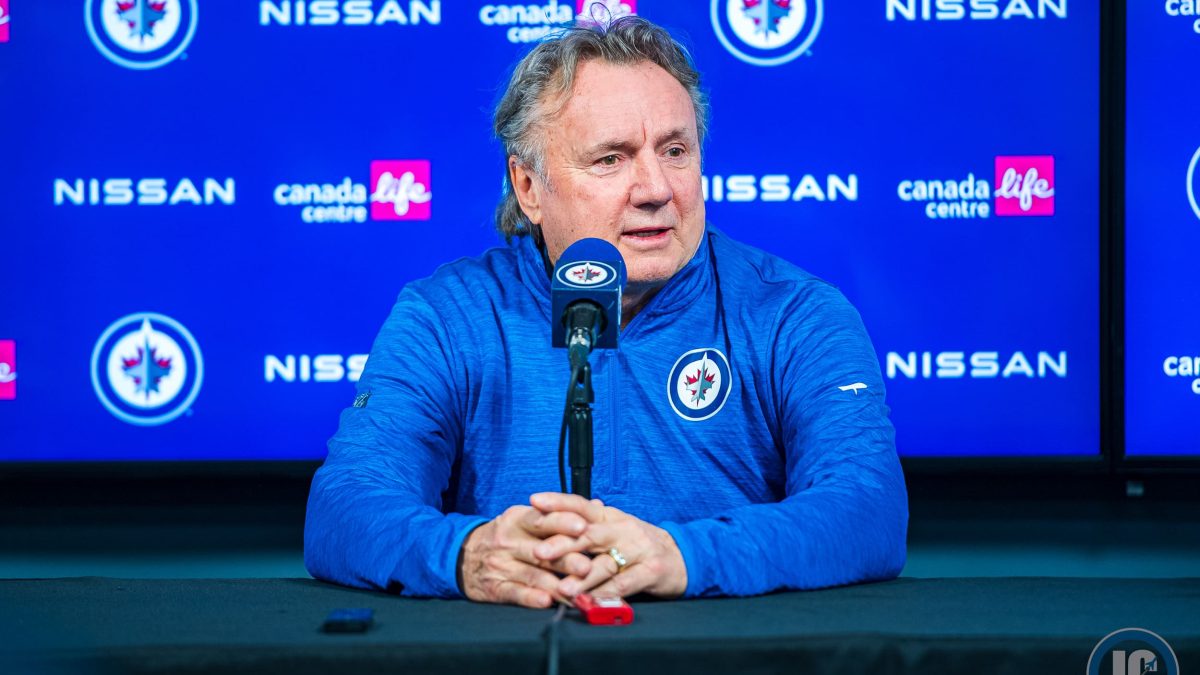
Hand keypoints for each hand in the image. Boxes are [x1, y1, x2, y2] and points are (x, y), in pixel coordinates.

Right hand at [458, 504, 595, 608]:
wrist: (461, 556)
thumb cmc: (505, 536)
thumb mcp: (525, 518)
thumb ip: (560, 515)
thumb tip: (597, 505)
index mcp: (518, 520)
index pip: (542, 519)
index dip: (563, 522)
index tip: (583, 525)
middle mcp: (509, 541)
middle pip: (541, 550)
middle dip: (566, 558)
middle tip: (587, 565)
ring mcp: (501, 565)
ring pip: (532, 575)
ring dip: (555, 584)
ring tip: (576, 591)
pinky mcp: (494, 587)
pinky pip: (514, 593)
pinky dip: (530, 598)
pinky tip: (546, 601)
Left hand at [528, 492, 687, 599]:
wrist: (681, 557)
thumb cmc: (640, 544)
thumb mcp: (615, 527)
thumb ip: (590, 521)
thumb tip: (563, 508)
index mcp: (611, 517)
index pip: (582, 505)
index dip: (559, 502)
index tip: (534, 501)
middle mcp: (623, 529)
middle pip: (589, 534)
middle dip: (562, 543)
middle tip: (538, 553)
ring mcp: (638, 550)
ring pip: (605, 563)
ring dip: (582, 577)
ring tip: (562, 588)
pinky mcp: (651, 571)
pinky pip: (624, 584)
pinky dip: (606, 594)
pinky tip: (589, 602)